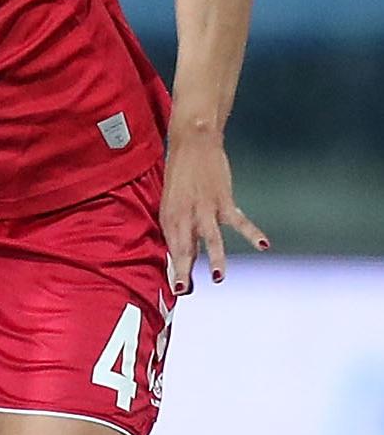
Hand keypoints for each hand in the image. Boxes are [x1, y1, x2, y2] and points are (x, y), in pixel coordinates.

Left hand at [160, 127, 266, 295]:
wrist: (193, 144)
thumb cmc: (180, 174)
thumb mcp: (170, 200)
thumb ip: (178, 225)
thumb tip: (184, 250)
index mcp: (170, 216)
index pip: (172, 248)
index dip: (175, 269)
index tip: (177, 289)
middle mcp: (185, 215)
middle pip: (186, 247)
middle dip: (184, 270)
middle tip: (184, 291)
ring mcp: (205, 208)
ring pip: (211, 238)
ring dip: (216, 259)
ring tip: (219, 278)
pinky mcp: (223, 200)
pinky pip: (239, 221)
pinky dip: (253, 233)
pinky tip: (264, 245)